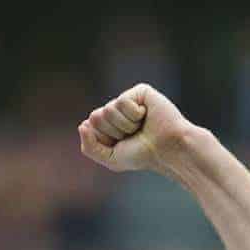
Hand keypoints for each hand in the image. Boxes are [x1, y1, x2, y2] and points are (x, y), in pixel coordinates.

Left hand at [78, 84, 197, 174]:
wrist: (166, 149)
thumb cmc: (141, 155)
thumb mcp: (110, 158)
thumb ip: (89, 147)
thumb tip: (82, 124)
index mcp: (106, 125)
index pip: (89, 126)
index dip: (104, 139)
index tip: (121, 144)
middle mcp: (115, 110)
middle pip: (96, 116)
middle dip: (113, 131)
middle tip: (132, 135)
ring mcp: (127, 100)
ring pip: (108, 109)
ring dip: (124, 124)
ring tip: (140, 126)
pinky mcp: (140, 91)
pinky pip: (122, 101)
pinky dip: (133, 114)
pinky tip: (146, 116)